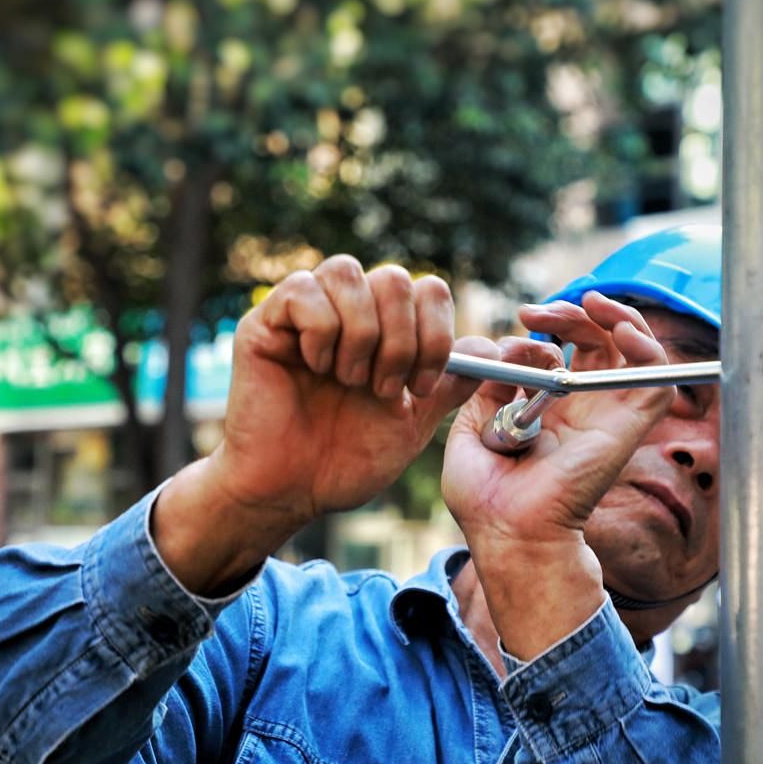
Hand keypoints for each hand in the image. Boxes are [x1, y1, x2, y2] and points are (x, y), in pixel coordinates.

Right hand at [155, 256, 484, 593]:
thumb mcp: (414, 422)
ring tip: (349, 382)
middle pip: (394, 278)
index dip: (435, 335)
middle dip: (400, 340)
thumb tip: (496, 348)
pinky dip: (320, 331)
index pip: (428, 290)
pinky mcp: (266, 320)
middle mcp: (348, 311)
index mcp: (386, 329)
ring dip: (361, 334)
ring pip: (349, 272)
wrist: (292, 491)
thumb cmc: (347, 460)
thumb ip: (451, 383)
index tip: (421, 388)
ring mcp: (305, 311)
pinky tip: (314, 367)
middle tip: (384, 390)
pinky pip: (304, 290)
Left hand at [442, 292, 675, 656]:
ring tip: (591, 303)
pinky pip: (657, 377)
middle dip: (572, 315)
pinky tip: (621, 331)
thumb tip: (504, 354)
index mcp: (546, 411)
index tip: (520, 322)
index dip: (547, 328)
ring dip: (618, 316)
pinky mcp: (629, 426)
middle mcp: (581, 410)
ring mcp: (607, 416)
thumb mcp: (469, 431)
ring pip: (635, 351)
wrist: (509, 533)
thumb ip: (486, 389)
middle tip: (539, 312)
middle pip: (596, 343)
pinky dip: (647, 345)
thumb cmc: (485, 500)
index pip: (563, 352)